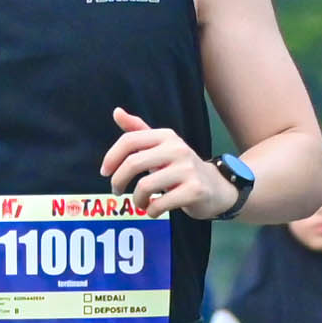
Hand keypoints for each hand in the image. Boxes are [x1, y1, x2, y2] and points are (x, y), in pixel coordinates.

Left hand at [104, 106, 232, 218]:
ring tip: (141, 203)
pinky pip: (159, 204)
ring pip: (145, 187)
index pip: (129, 140)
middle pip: (133, 163)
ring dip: (137, 200)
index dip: (111, 157)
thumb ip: (138, 131)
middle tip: (117, 192)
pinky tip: (154, 209)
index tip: (105, 172)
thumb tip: (116, 112)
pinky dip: (151, 211)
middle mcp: (177, 149)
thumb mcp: (161, 147)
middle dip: (118, 181)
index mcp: (166, 136)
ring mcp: (187, 170)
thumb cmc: (181, 168)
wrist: (216, 187)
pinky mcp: (194, 191)